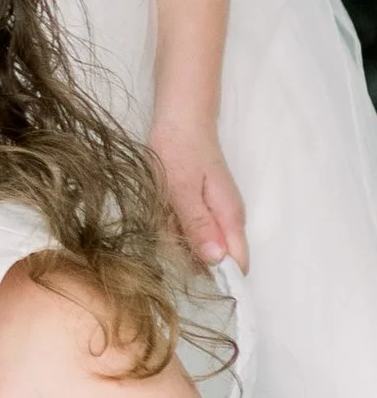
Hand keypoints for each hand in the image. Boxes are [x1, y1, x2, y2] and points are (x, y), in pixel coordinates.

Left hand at [148, 111, 247, 268]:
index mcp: (229, 218)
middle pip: (213, 258)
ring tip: (161, 213)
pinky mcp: (200, 207)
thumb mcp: (182, 190)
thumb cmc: (180, 150)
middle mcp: (227, 220)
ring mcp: (213, 214)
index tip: (191, 280)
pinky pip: (184, 228)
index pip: (237, 264)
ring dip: (174, 237)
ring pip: (195, 244)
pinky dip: (169, 224)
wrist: (180, 118)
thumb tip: (216, 261)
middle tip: (165, 229)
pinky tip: (160, 208)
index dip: (220, 279)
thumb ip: (198, 225)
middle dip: (186, 255)